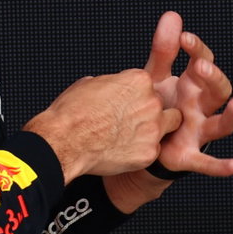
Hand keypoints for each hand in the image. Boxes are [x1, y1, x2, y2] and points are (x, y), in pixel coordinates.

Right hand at [24, 70, 180, 182]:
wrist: (63, 141)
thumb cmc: (71, 114)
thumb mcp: (90, 84)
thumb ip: (111, 84)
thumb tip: (110, 87)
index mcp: (138, 81)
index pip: (149, 85)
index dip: (138, 96)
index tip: (128, 104)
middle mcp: (151, 101)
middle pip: (161, 104)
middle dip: (150, 113)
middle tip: (132, 122)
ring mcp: (153, 128)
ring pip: (169, 126)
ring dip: (156, 130)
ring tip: (134, 137)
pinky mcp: (149, 152)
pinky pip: (154, 151)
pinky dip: (143, 152)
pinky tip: (126, 152)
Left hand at [145, 11, 232, 177]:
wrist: (138, 142)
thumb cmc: (154, 106)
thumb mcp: (154, 77)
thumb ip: (164, 50)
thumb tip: (173, 15)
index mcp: (192, 85)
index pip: (203, 61)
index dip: (197, 49)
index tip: (184, 38)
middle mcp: (201, 106)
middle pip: (218, 90)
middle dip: (213, 77)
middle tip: (200, 67)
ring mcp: (198, 130)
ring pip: (221, 124)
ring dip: (231, 115)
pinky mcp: (189, 156)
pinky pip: (209, 163)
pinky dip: (223, 166)